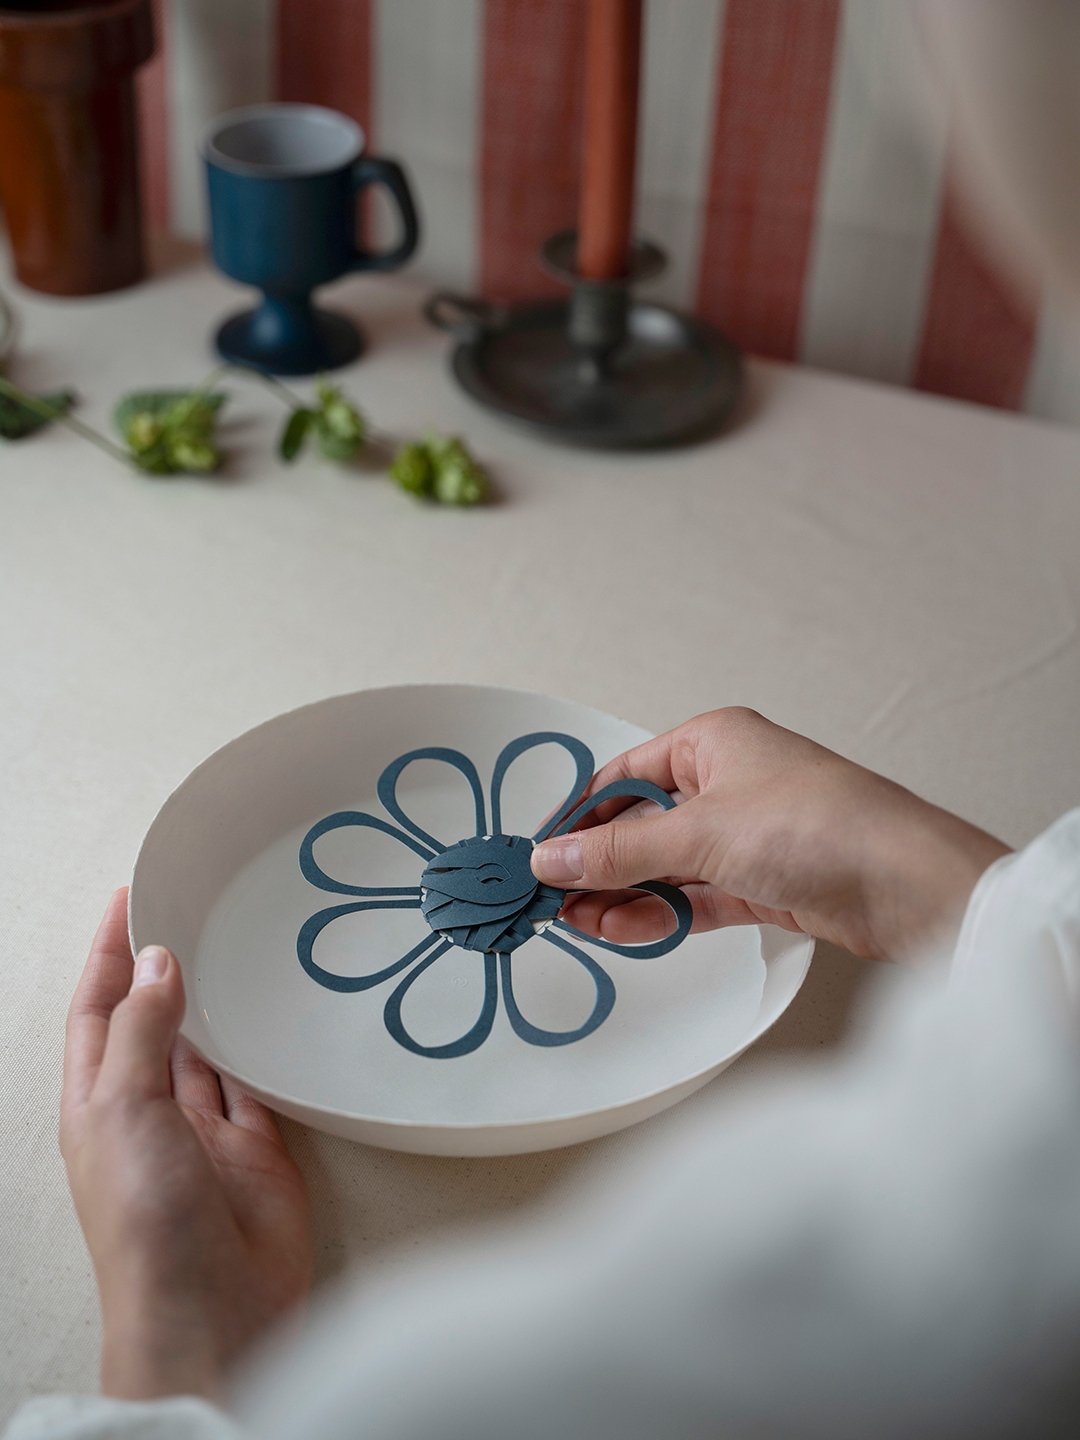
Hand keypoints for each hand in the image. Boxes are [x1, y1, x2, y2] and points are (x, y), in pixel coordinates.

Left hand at [60, 889, 311, 1399]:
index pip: (98, 1009)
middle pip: (151, 1025)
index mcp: (98, 1103)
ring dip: (215, 1007)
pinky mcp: (256, 1150)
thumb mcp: (124, 1109)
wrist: (211, 1307)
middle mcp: (147, 1114)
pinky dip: (265, 1053)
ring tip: (230, 952)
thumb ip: (142, 1032)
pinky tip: (273, 1022)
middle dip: (163, 971)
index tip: (128, 900)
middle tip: (185, 912)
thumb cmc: (146, 1223)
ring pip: (206, 1051)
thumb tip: (158, 965)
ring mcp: (202, 1133)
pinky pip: (258, 1086)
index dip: (108, 954)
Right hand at [531, 708, 1009, 961]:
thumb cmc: (821, 824)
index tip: (541, 853)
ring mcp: (749, 836)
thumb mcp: (701, 833)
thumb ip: (620, 853)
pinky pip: (697, 898)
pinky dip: (662, 915)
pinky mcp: (766, 882)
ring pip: (668, 868)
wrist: (907, 885)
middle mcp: (729, 783)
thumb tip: (554, 858)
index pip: (624, 778)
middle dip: (597, 865)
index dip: (579, 817)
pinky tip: (624, 930)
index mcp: (712, 742)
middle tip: (552, 900)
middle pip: (643, 826)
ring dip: (624, 897)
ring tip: (579, 924)